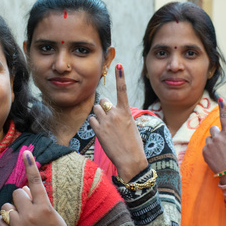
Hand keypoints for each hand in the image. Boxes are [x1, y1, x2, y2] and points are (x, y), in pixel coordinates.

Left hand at [0, 150, 72, 225]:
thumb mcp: (52, 213)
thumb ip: (38, 200)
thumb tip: (23, 189)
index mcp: (44, 207)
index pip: (35, 182)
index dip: (30, 166)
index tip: (25, 153)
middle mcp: (31, 215)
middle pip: (16, 193)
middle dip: (21, 198)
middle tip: (28, 208)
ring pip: (6, 207)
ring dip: (12, 211)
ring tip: (22, 221)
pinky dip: (4, 222)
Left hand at [89, 64, 148, 181]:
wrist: (130, 160)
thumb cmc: (134, 144)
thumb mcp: (131, 126)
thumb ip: (121, 115)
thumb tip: (110, 110)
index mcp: (126, 112)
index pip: (122, 90)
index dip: (120, 77)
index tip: (119, 65)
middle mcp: (115, 114)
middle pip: (102, 102)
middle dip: (103, 107)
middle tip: (109, 119)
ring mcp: (106, 122)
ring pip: (95, 110)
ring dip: (98, 115)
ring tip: (106, 127)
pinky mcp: (98, 130)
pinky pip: (91, 120)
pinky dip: (94, 124)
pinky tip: (102, 132)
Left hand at [202, 98, 225, 184]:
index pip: (225, 119)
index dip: (222, 109)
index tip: (220, 100)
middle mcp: (218, 137)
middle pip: (213, 130)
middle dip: (216, 134)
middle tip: (220, 143)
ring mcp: (210, 144)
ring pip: (209, 139)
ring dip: (212, 143)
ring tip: (218, 153)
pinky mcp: (204, 151)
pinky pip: (205, 147)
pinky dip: (209, 151)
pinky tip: (214, 158)